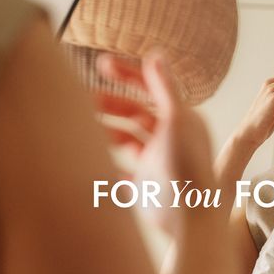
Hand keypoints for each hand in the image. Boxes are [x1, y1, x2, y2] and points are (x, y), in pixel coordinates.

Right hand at [95, 52, 214, 235]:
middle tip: (85, 99)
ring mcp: (156, 162)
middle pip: (135, 112)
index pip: (151, 89)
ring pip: (126, 139)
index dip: (127, 74)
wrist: (187, 219)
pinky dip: (107, 164)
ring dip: (107, 130)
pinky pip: (122, 171)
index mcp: (181, 120)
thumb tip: (154, 54)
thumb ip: (165, 88)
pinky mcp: (145, 186)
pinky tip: (93, 158)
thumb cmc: (188, 168)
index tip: (101, 64)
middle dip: (111, 103)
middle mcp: (169, 139)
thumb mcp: (178, 120)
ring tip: (87, 127)